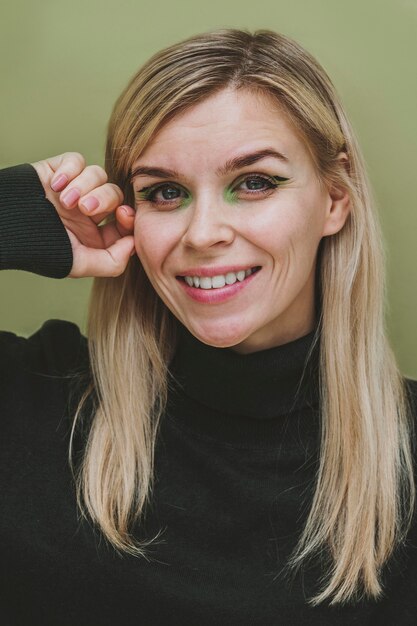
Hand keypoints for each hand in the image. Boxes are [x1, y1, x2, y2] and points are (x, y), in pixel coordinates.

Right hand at [31, 152, 134, 277]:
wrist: (4, 227)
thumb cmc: (38, 248)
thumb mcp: (78, 264)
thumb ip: (112, 262)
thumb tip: (133, 244)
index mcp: (94, 233)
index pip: (124, 220)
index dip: (129, 216)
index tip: (122, 216)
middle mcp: (86, 211)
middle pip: (114, 194)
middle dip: (104, 199)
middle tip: (85, 209)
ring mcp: (73, 189)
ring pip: (98, 174)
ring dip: (84, 185)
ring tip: (65, 200)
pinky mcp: (58, 171)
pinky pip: (76, 160)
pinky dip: (70, 170)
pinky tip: (56, 185)